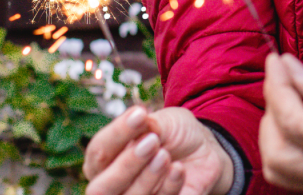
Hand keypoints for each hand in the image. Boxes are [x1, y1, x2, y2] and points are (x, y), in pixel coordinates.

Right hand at [84, 106, 234, 194]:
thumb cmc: (175, 133)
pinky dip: (169, 186)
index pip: (98, 151)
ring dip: (148, 177)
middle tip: (152, 142)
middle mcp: (112, 185)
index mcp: (105, 159)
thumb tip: (137, 120)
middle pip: (101, 189)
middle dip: (126, 166)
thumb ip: (148, 125)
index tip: (140, 114)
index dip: (117, 133)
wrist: (205, 150)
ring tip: (165, 155)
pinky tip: (179, 169)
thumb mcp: (164, 121)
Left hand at [261, 54, 302, 192]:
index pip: (294, 123)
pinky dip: (285, 144)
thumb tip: (286, 70)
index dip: (278, 87)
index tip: (276, 60)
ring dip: (274, 131)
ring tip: (290, 96)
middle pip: (278, 153)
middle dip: (272, 109)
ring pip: (279, 168)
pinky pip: (294, 172)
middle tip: (283, 77)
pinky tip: (299, 116)